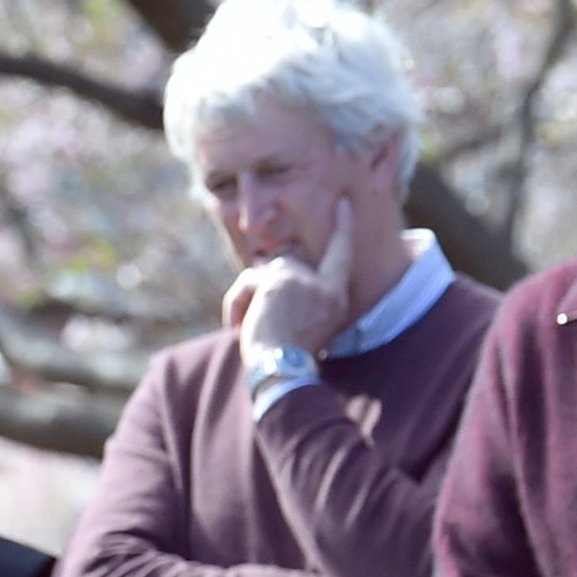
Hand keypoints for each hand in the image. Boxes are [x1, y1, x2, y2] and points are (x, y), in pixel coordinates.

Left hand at [228, 202, 356, 357]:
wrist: (281, 372)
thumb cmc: (285, 361)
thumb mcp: (301, 328)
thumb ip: (296, 299)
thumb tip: (265, 267)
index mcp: (336, 298)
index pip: (342, 256)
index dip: (342, 229)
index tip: (342, 204)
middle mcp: (324, 285)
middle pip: (284, 267)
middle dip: (260, 289)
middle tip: (245, 321)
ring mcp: (303, 279)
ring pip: (262, 273)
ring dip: (246, 299)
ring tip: (244, 328)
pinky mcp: (279, 279)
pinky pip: (247, 281)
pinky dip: (234, 303)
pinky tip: (237, 327)